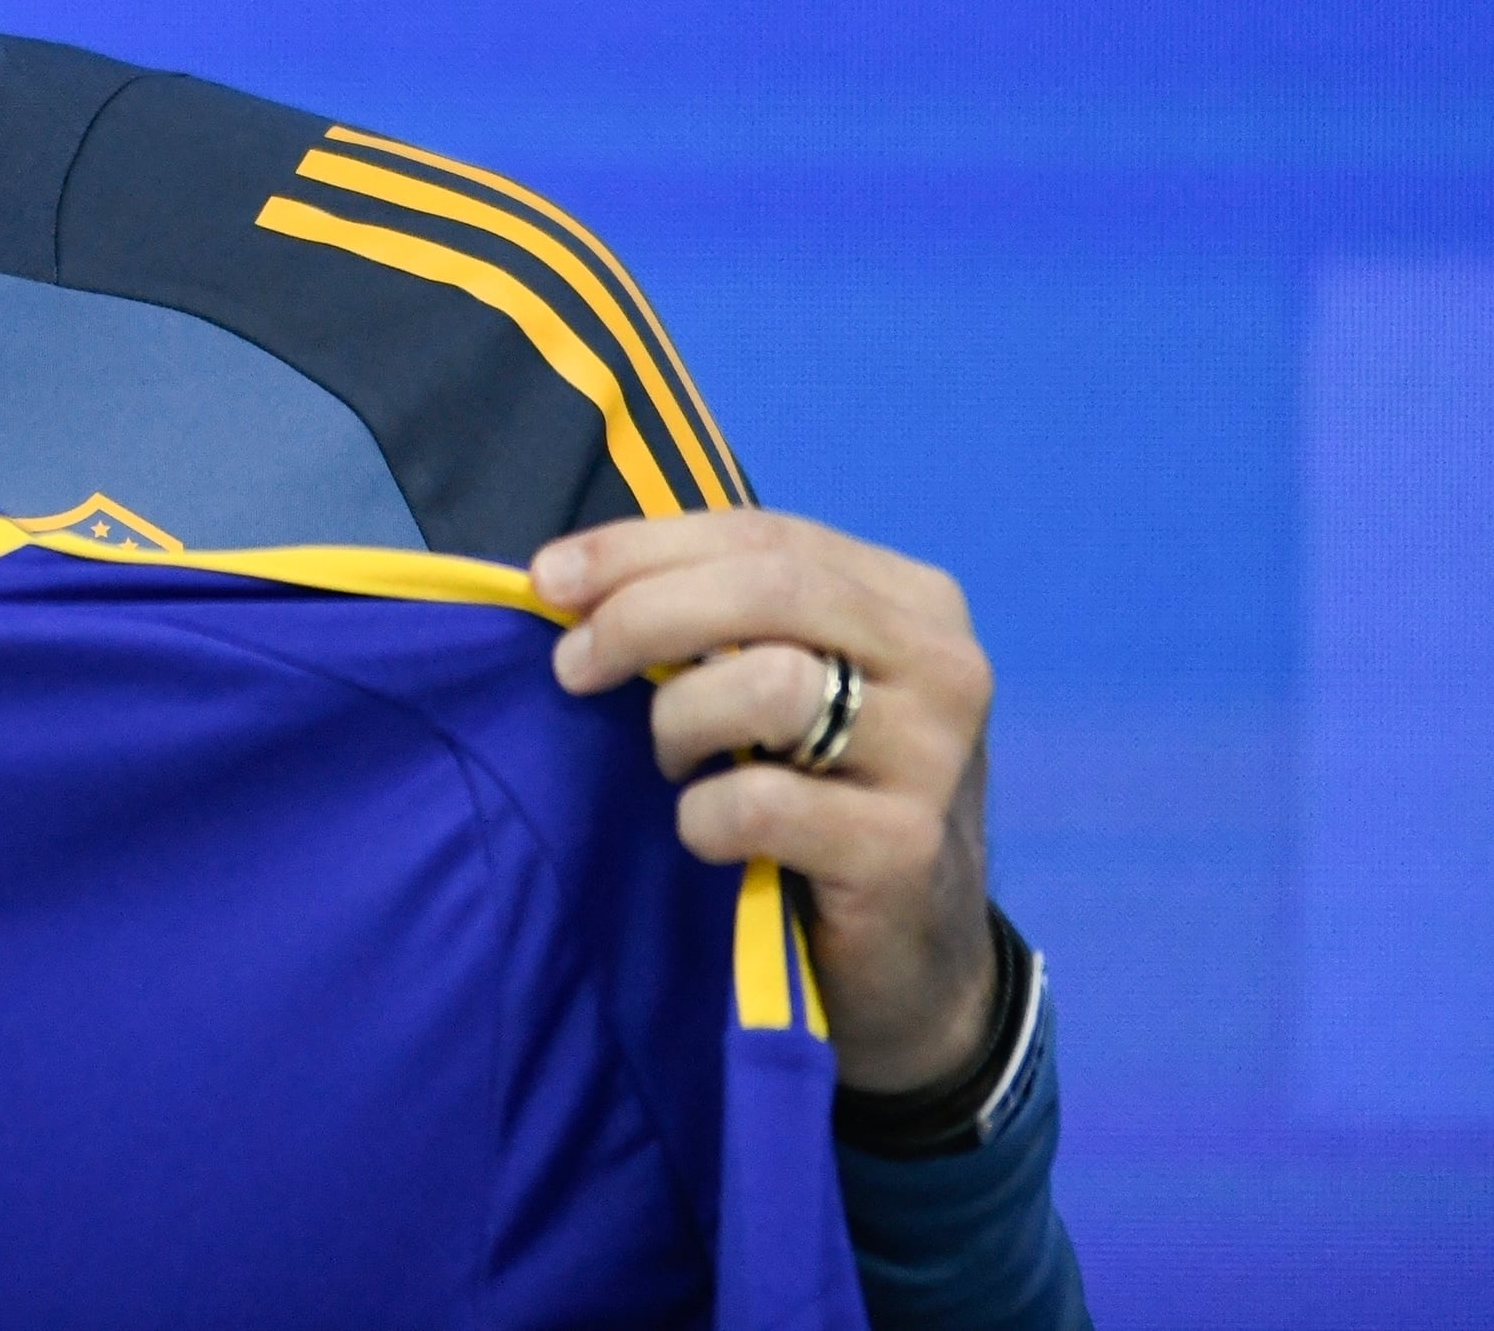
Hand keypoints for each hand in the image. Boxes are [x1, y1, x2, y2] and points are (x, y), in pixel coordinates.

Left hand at [533, 509, 999, 1094]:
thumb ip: (717, 619)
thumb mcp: (788, 685)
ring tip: (672, 761)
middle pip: (769, 588)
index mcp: (911, 602)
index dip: (642, 548)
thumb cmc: (824, 797)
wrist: (913, 957)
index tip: (548, 578)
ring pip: (769, 683)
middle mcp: (944, 665)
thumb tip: (566, 575)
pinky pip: (762, 802)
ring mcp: (935, 758)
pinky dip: (703, 815)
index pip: (763, 535)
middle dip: (643, 615)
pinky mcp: (904, 848)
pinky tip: (707, 834)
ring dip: (682, 720)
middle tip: (573, 667)